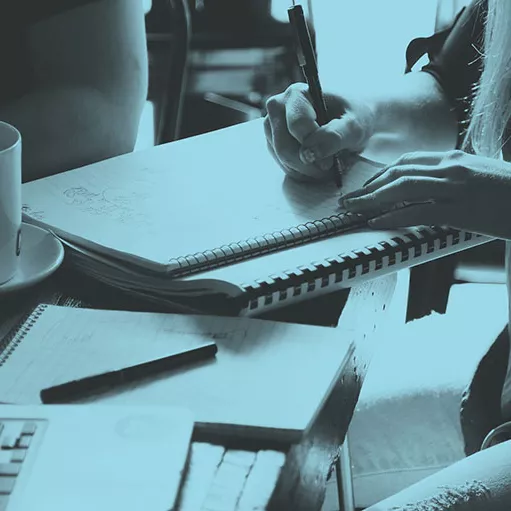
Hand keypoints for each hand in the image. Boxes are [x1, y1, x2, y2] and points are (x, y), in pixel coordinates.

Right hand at [263, 82, 375, 181]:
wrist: (351, 123)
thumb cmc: (354, 119)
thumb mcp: (354, 127)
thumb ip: (334, 137)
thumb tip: (309, 153)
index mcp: (297, 94)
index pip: (296, 125)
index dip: (314, 146)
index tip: (330, 159)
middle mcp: (278, 107)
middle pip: (284, 146)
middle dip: (307, 163)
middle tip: (328, 167)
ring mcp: (272, 126)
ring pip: (282, 158)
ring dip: (305, 170)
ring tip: (325, 165)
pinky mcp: (273, 143)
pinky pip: (282, 165)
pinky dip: (301, 172)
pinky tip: (316, 166)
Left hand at [340, 150, 510, 238]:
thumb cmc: (509, 192)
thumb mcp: (479, 175)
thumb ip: (454, 177)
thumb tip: (432, 187)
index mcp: (454, 159)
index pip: (408, 161)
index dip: (381, 174)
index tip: (367, 186)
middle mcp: (451, 168)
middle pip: (398, 172)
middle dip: (369, 186)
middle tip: (349, 199)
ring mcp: (455, 187)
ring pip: (402, 188)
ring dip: (371, 199)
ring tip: (352, 209)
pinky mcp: (460, 210)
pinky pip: (417, 212)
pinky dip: (392, 217)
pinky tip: (375, 222)